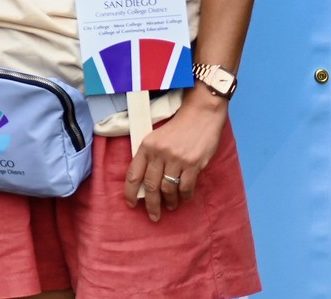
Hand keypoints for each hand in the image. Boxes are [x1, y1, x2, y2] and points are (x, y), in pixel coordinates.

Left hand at [125, 93, 226, 221]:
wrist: (200, 115)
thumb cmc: (177, 127)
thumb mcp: (156, 137)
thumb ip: (150, 156)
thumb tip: (145, 181)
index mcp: (146, 146)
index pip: (133, 173)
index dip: (130, 191)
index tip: (130, 204)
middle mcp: (159, 153)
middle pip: (151, 185)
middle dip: (151, 204)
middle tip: (153, 216)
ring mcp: (177, 159)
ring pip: (168, 189)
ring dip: (169, 201)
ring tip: (170, 207)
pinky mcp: (193, 164)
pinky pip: (186, 187)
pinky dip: (184, 196)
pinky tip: (183, 199)